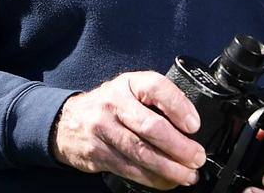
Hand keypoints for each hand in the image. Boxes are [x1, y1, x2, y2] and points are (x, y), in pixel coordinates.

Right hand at [52, 70, 206, 189]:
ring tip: (188, 174)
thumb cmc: (109, 106)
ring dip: (170, 168)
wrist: (66, 122)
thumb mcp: (130, 91)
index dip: (179, 106)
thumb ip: (156, 101)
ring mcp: (103, 129)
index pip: (156, 88)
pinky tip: (167, 181)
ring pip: (141, 153)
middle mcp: (113, 103)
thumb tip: (190, 127)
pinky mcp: (98, 153)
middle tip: (197, 157)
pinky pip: (130, 169)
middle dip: (179, 147)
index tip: (194, 126)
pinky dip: (153, 179)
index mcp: (128, 83)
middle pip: (151, 127)